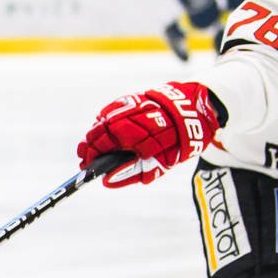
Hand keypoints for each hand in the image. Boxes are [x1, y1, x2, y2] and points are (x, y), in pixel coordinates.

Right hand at [77, 82, 220, 186]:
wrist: (193, 113)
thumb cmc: (176, 144)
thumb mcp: (158, 165)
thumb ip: (131, 172)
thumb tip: (107, 179)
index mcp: (142, 139)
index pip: (107, 148)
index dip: (93, 158)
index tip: (85, 166)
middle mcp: (135, 120)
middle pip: (101, 132)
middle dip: (89, 146)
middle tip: (83, 157)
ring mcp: (133, 107)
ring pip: (104, 120)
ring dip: (94, 134)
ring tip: (90, 145)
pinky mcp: (133, 98)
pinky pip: (112, 109)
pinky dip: (103, 120)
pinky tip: (100, 128)